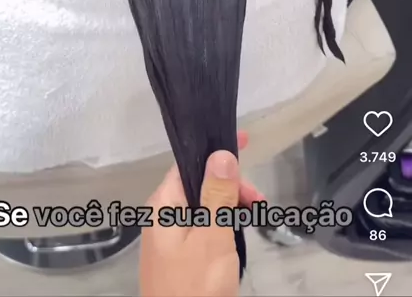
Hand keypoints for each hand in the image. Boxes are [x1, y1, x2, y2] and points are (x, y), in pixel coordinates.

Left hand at [140, 132, 261, 296]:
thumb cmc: (195, 286)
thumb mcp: (211, 237)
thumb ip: (216, 195)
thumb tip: (221, 152)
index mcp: (164, 205)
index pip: (190, 162)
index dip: (217, 150)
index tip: (246, 140)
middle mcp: (163, 216)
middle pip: (199, 184)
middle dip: (230, 185)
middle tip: (259, 200)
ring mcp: (170, 238)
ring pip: (204, 206)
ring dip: (229, 205)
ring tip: (255, 215)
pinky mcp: (180, 257)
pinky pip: (203, 227)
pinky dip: (222, 225)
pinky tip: (238, 233)